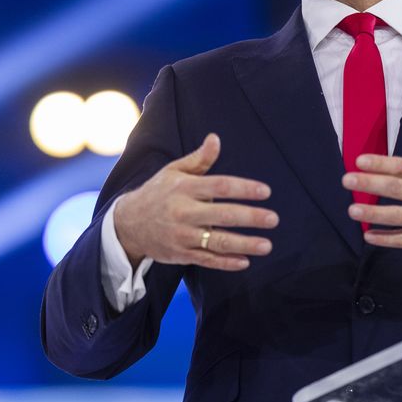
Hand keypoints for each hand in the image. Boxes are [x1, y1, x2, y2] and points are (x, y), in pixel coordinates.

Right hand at [114, 133, 277, 271]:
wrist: (127, 223)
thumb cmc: (158, 192)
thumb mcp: (174, 171)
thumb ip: (199, 159)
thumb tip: (215, 138)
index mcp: (184, 188)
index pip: (220, 186)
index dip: (244, 188)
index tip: (265, 191)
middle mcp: (183, 212)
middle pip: (222, 215)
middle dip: (250, 217)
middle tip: (273, 218)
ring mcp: (182, 235)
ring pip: (217, 242)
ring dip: (244, 244)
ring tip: (267, 245)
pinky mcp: (180, 254)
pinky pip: (207, 260)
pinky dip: (226, 263)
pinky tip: (245, 262)